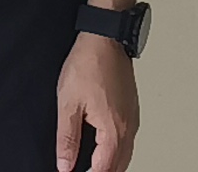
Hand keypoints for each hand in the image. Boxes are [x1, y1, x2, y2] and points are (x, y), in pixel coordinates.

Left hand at [56, 33, 137, 171]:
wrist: (106, 38)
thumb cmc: (89, 64)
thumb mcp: (68, 104)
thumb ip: (67, 139)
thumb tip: (65, 164)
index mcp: (114, 129)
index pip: (103, 169)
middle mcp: (128, 127)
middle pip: (119, 166)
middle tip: (82, 171)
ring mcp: (133, 118)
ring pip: (126, 155)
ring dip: (111, 165)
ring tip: (92, 167)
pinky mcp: (132, 109)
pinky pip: (128, 141)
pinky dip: (117, 152)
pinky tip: (105, 150)